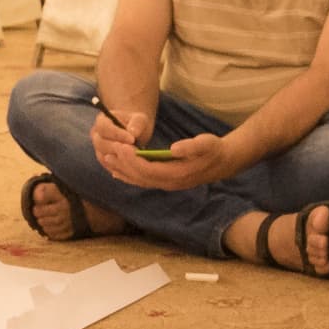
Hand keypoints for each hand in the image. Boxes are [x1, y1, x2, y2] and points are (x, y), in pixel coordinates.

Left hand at [94, 111, 232, 188]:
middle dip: (123, 164)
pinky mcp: (165, 182)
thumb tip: (174, 149)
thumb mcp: (207, 144)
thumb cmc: (213, 150)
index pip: (148, 170)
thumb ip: (191, 146)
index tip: (122, 146)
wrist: (221, 163)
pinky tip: (117, 172)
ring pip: (138, 181)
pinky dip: (128, 176)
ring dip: (122, 170)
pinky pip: (143, 182)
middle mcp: (168, 183)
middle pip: (139, 177)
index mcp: (176, 174)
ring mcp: (166, 184)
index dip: (133, 160)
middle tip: (110, 149)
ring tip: (107, 159)